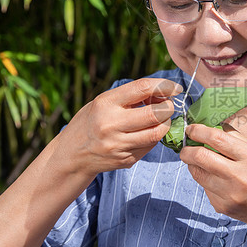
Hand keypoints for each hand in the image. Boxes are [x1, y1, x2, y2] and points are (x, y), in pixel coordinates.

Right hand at [55, 78, 180, 178]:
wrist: (71, 155)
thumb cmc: (90, 122)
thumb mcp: (102, 102)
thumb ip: (129, 97)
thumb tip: (163, 93)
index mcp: (105, 103)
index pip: (143, 88)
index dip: (164, 86)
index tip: (175, 88)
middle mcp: (111, 124)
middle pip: (155, 114)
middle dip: (168, 108)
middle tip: (169, 106)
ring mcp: (118, 145)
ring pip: (157, 133)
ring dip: (166, 124)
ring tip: (162, 119)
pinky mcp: (125, 160)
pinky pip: (150, 146)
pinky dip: (155, 137)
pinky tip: (148, 133)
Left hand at [179, 123, 246, 226]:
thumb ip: (236, 140)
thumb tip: (212, 127)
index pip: (216, 139)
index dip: (198, 131)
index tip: (191, 129)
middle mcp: (239, 177)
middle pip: (200, 156)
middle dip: (187, 149)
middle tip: (187, 147)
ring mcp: (228, 194)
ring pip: (197, 173)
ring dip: (193, 164)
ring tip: (200, 161)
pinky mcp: (220, 206)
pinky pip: (204, 187)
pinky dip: (205, 180)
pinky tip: (217, 180)